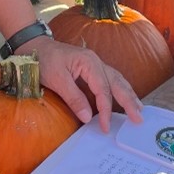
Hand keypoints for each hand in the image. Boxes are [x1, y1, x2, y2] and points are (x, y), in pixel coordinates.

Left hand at [29, 35, 143, 130]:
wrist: (34, 47)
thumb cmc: (44, 61)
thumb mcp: (57, 79)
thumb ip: (74, 98)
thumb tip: (87, 117)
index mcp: (90, 62)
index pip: (103, 89)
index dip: (105, 109)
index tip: (104, 126)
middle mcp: (96, 62)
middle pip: (117, 83)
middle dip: (129, 100)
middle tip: (138, 118)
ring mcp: (95, 65)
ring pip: (117, 80)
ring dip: (128, 95)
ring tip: (138, 109)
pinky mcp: (91, 70)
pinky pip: (110, 80)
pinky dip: (119, 90)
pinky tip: (125, 98)